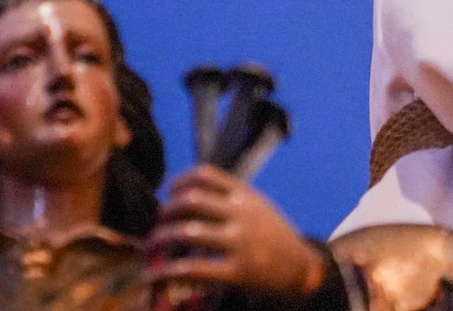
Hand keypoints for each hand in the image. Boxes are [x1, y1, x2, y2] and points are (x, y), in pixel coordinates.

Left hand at [147, 165, 327, 296]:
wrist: (302, 270)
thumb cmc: (274, 238)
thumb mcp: (258, 209)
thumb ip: (229, 201)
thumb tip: (184, 200)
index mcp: (246, 196)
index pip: (206, 175)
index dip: (179, 181)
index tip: (168, 192)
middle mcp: (242, 213)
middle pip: (191, 200)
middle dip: (165, 212)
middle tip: (157, 225)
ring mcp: (240, 242)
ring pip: (187, 232)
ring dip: (160, 239)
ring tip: (150, 249)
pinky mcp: (237, 272)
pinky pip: (192, 270)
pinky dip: (165, 273)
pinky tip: (155, 278)